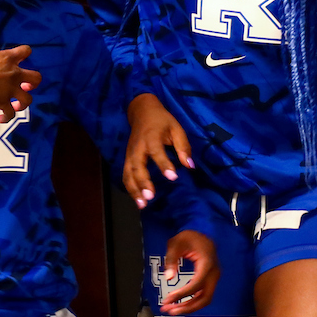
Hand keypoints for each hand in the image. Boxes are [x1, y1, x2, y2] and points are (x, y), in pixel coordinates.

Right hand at [0, 45, 41, 122]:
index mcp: (6, 59)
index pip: (25, 51)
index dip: (24, 53)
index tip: (20, 58)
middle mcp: (13, 74)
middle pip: (36, 77)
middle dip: (33, 82)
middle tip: (25, 85)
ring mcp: (10, 90)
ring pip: (28, 99)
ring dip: (24, 102)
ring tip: (17, 104)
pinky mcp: (3, 103)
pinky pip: (10, 114)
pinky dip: (7, 117)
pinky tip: (1, 119)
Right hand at [125, 92, 193, 207]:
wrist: (141, 111)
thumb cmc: (162, 121)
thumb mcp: (176, 128)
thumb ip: (183, 146)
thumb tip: (189, 165)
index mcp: (151, 137)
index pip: (156, 152)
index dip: (163, 164)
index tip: (172, 177)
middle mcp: (138, 147)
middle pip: (137, 166)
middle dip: (142, 182)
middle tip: (150, 197)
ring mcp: (130, 153)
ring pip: (128, 173)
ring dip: (134, 189)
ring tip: (142, 205)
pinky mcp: (127, 158)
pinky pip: (126, 175)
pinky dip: (130, 188)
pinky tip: (137, 200)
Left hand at [158, 229, 218, 313]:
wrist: (201, 234)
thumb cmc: (189, 237)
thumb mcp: (175, 244)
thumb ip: (171, 259)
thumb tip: (169, 277)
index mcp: (207, 263)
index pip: (196, 284)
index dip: (182, 294)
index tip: (168, 299)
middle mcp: (214, 273)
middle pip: (205, 297)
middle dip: (188, 307)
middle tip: (170, 310)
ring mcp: (214, 277)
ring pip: (205, 299)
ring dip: (189, 307)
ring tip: (172, 310)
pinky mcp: (210, 280)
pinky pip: (204, 294)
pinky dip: (192, 301)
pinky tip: (179, 304)